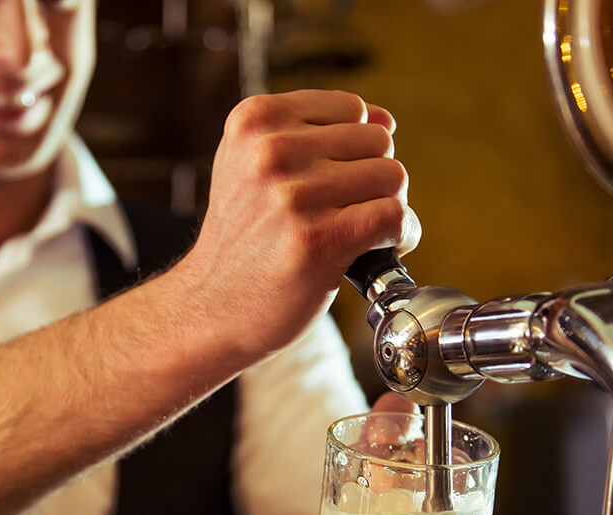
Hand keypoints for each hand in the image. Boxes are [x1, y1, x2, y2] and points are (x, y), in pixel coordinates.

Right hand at [178, 90, 420, 360]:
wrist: (211, 307)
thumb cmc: (242, 240)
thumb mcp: (253, 166)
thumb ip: (314, 135)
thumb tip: (386, 121)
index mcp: (255, 121)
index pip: (352, 109)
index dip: (356, 148)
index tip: (339, 182)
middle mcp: (270, 151)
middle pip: (378, 141)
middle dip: (374, 179)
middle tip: (350, 213)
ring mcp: (293, 196)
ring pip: (392, 177)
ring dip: (389, 208)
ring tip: (361, 233)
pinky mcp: (318, 241)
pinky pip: (394, 216)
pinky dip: (401, 235)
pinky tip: (381, 250)